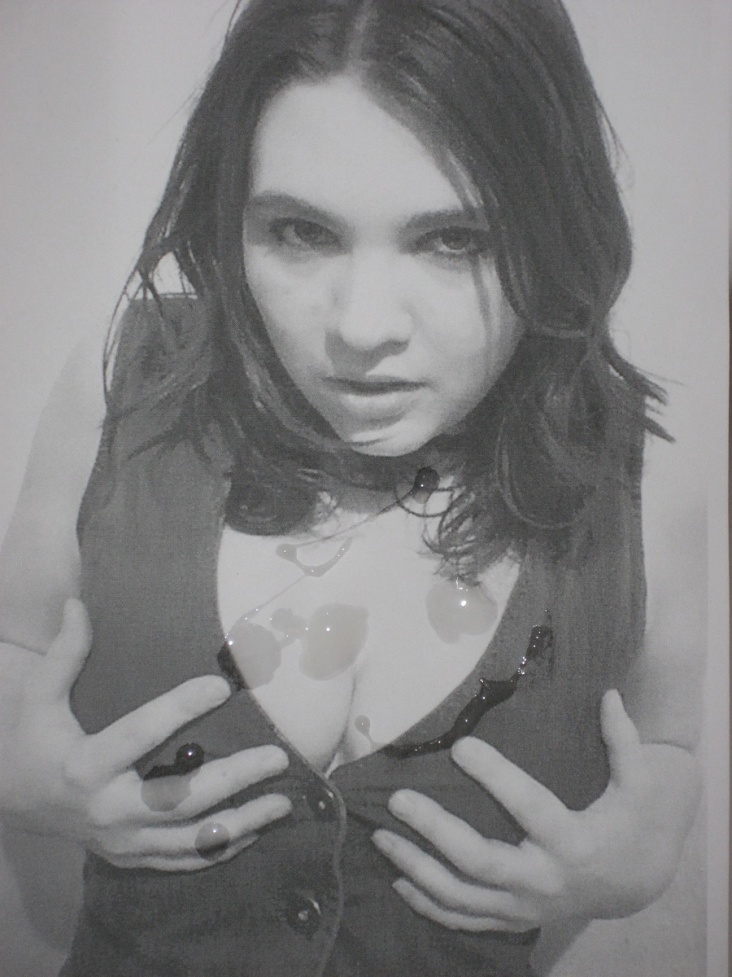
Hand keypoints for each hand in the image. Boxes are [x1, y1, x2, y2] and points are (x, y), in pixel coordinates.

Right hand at [0, 599, 291, 870]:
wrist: (13, 803)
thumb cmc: (33, 742)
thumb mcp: (39, 697)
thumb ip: (64, 654)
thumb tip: (78, 603)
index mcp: (85, 765)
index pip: (139, 735)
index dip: (180, 710)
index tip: (222, 685)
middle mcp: (107, 809)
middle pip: (179, 799)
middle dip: (233, 779)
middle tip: (277, 756)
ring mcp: (121, 840)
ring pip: (190, 840)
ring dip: (241, 823)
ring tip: (283, 801)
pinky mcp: (130, 857)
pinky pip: (182, 860)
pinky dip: (221, 849)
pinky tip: (255, 830)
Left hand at [372, 690, 699, 931]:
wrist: (633, 885)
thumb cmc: (630, 823)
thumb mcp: (639, 784)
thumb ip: (624, 741)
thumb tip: (609, 694)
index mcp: (574, 842)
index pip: (529, 807)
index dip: (495, 777)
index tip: (460, 744)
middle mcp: (544, 880)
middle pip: (480, 861)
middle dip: (434, 831)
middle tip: (398, 799)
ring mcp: (524, 907)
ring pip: (461, 897)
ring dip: (416, 869)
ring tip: (380, 838)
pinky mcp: (512, 919)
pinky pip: (463, 919)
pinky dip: (428, 904)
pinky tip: (398, 881)